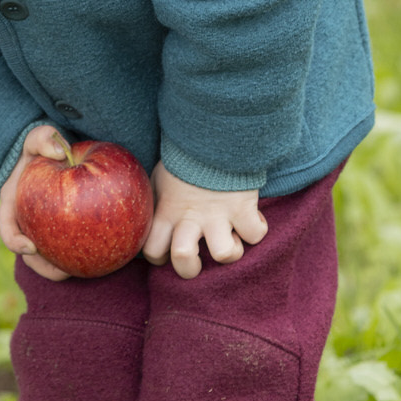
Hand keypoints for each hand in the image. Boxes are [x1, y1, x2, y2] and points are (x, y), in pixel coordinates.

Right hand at [0, 125, 72, 280]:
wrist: (51, 152)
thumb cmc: (41, 146)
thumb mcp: (38, 137)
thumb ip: (43, 138)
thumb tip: (58, 150)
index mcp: (13, 205)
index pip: (8, 229)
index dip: (15, 242)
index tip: (31, 246)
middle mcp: (25, 222)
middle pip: (29, 254)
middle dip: (43, 266)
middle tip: (62, 271)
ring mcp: (42, 228)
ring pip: (48, 255)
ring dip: (60, 268)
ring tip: (79, 272)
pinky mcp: (60, 230)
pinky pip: (68, 244)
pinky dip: (78, 252)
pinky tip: (98, 255)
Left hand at [143, 162, 267, 279]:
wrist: (210, 133)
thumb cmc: (183, 160)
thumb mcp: (159, 179)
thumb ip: (155, 203)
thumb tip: (144, 220)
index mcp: (167, 211)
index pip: (152, 251)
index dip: (159, 257)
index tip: (167, 247)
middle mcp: (191, 217)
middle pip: (183, 261)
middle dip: (190, 267)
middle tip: (198, 254)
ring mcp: (219, 214)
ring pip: (224, 254)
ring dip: (230, 251)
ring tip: (229, 237)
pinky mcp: (243, 207)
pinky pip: (256, 234)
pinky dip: (256, 229)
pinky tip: (250, 217)